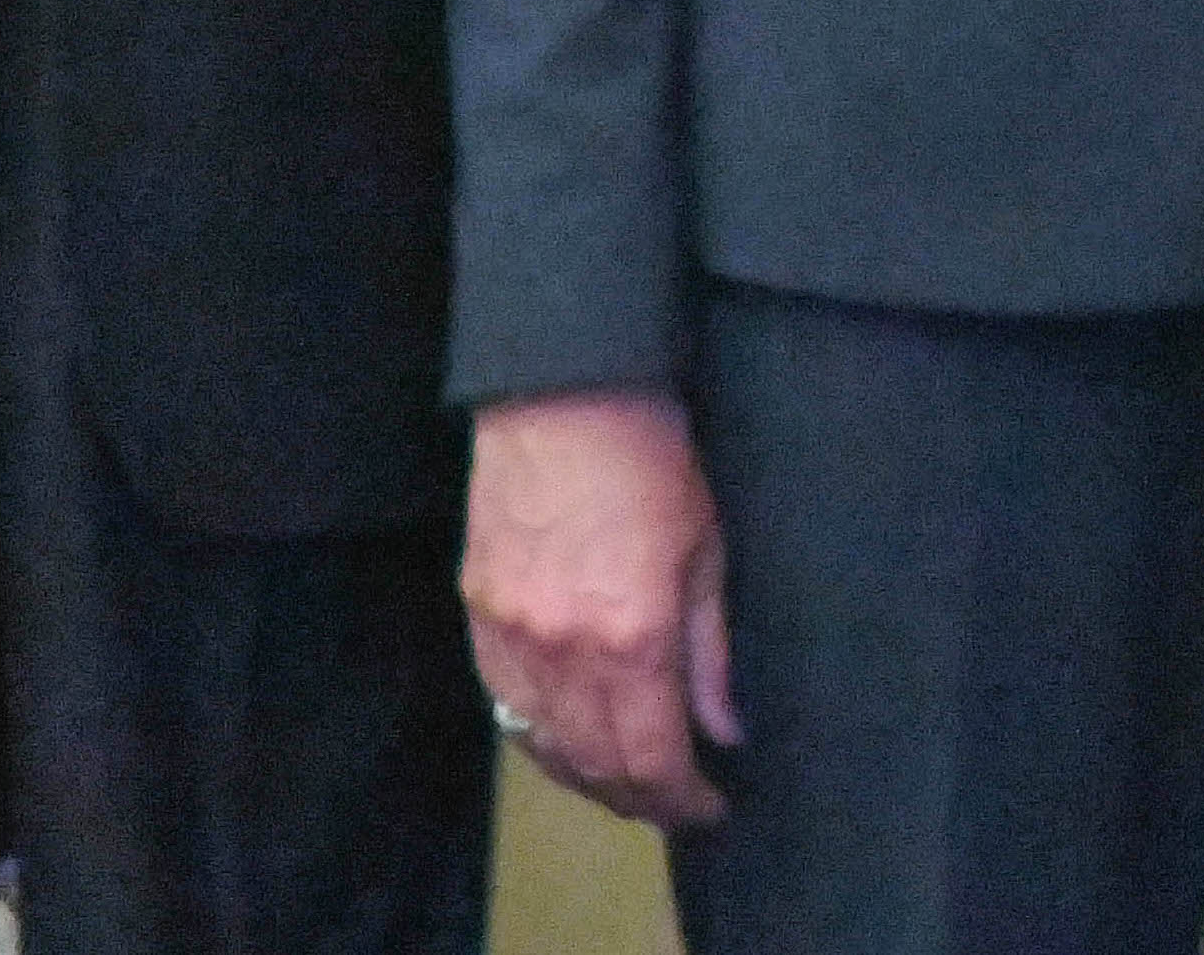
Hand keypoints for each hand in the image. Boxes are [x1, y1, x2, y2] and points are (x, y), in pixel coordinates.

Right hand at [462, 390, 736, 829]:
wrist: (563, 396)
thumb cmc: (651, 462)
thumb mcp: (707, 552)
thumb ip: (712, 653)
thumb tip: (726, 729)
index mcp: (630, 638)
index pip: (652, 757)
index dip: (682, 798)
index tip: (710, 807)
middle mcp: (561, 652)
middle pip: (595, 765)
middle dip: (639, 799)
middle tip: (674, 805)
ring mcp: (509, 637)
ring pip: (543, 746)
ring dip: (587, 779)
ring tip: (627, 785)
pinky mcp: (477, 615)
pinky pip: (504, 705)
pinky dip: (539, 738)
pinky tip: (567, 742)